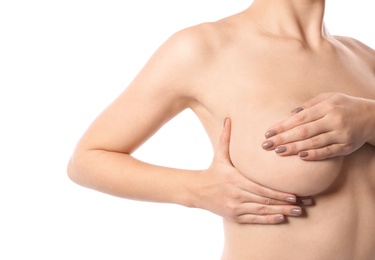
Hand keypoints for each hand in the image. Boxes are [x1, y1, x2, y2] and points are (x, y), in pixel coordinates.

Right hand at [193, 118, 309, 223]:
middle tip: (304, 205)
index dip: (278, 193)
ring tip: (298, 213)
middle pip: (265, 201)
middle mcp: (236, 195)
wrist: (197, 190)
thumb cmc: (212, 171)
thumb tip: (229, 118)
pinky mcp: (234, 217)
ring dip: (281, 213)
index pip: (261, 188)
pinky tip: (281, 219)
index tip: (295, 195)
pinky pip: (254, 219)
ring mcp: (235, 207)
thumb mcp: (219, 155)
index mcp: (235, 180)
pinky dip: (268, 220)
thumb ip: (226, 138)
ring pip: (262, 212)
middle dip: (285, 204)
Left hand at [262, 92, 374, 159]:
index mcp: (326, 107)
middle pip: (304, 131)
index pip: (299, 118)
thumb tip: (290, 113)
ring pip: (314, 143)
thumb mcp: (330, 98)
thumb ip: (309, 104)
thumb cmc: (345, 106)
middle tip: (266, 145)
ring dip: (294, 148)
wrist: (373, 117)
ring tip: (278, 151)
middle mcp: (333, 120)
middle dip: (283, 138)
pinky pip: (328, 152)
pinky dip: (314, 155)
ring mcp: (340, 134)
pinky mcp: (347, 146)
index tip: (268, 132)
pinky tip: (300, 157)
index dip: (282, 126)